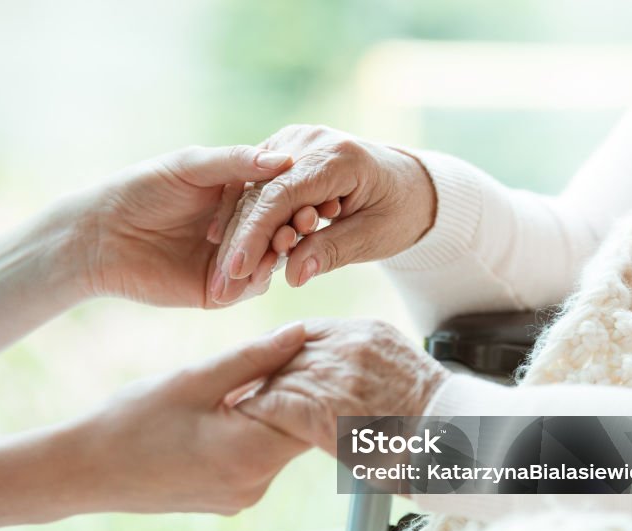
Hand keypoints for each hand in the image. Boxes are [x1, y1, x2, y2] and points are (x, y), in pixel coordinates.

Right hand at [62, 323, 310, 514]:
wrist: (86, 471)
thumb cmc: (133, 421)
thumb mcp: (195, 379)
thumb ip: (254, 357)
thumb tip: (300, 333)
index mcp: (251, 456)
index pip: (312, 414)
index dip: (313, 376)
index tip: (306, 347)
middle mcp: (255, 486)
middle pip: (299, 430)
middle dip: (295, 391)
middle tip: (282, 352)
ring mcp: (242, 497)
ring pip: (278, 443)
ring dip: (272, 409)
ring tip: (249, 377)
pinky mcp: (230, 499)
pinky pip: (257, 458)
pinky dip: (253, 430)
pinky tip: (229, 407)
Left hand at [73, 145, 292, 307]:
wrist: (102, 235)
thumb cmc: (142, 189)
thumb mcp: (191, 166)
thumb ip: (236, 162)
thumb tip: (285, 159)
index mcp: (237, 195)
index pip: (277, 197)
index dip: (294, 197)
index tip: (314, 195)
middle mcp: (238, 229)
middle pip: (278, 231)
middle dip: (291, 229)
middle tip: (304, 225)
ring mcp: (229, 261)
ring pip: (267, 261)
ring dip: (277, 254)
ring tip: (283, 246)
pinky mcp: (217, 291)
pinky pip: (246, 288)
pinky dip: (255, 279)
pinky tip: (260, 269)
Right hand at [214, 125, 436, 303]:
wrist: (408, 184)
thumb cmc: (398, 211)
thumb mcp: (373, 237)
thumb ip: (332, 252)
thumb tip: (292, 277)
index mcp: (337, 156)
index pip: (281, 196)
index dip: (255, 235)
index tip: (237, 272)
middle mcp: (308, 141)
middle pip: (260, 194)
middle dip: (240, 244)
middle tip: (222, 288)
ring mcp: (292, 143)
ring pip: (251, 193)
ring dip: (236, 237)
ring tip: (224, 280)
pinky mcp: (282, 153)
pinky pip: (255, 189)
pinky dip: (244, 222)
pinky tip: (230, 253)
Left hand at [236, 319, 449, 454]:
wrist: (454, 444)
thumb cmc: (435, 423)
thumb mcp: (405, 375)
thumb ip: (372, 366)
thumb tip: (355, 382)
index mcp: (369, 332)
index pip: (310, 331)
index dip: (287, 350)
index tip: (272, 366)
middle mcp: (349, 343)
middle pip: (287, 349)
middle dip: (266, 370)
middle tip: (244, 388)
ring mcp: (335, 372)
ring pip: (277, 374)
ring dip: (258, 393)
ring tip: (240, 408)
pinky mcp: (321, 406)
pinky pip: (274, 402)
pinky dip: (258, 412)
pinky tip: (249, 421)